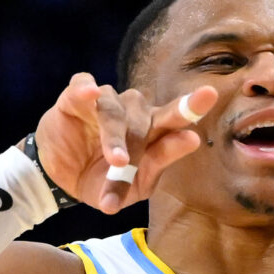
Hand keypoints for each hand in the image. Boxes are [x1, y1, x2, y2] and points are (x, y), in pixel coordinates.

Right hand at [34, 74, 217, 213]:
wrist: (62, 182)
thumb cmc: (105, 182)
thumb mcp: (134, 186)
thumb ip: (159, 163)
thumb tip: (193, 139)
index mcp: (153, 132)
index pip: (176, 117)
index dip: (192, 106)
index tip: (210, 94)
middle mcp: (134, 112)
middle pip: (149, 115)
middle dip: (160, 126)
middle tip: (172, 126)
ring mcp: (105, 103)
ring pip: (115, 112)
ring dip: (115, 138)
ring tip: (116, 162)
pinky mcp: (75, 98)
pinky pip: (82, 87)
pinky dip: (85, 91)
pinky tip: (90, 94)